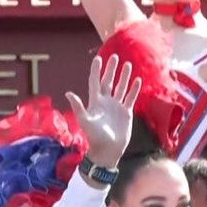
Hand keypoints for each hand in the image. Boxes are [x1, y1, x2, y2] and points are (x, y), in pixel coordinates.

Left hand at [66, 54, 139, 168]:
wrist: (108, 150)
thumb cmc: (94, 137)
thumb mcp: (85, 121)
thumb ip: (78, 107)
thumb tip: (68, 93)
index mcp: (95, 102)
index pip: (95, 82)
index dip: (96, 70)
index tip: (98, 58)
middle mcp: (106, 102)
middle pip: (108, 81)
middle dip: (111, 69)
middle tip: (115, 56)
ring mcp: (116, 106)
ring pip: (121, 87)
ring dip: (124, 76)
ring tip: (128, 64)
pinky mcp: (126, 112)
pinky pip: (131, 97)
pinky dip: (134, 89)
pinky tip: (138, 80)